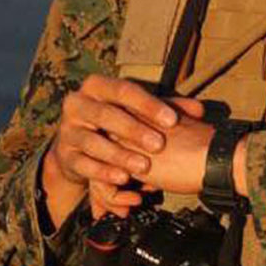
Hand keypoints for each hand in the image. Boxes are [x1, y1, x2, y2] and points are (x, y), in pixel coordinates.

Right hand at [41, 76, 203, 225]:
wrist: (77, 144)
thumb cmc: (115, 121)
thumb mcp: (137, 111)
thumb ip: (167, 108)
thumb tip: (200, 111)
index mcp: (97, 86)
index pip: (124, 90)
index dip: (149, 105)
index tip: (173, 121)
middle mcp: (77, 104)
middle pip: (106, 114)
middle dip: (134, 130)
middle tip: (159, 145)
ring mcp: (68, 130)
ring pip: (93, 141)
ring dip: (120, 155)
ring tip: (143, 167)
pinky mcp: (65, 155)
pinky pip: (84, 164)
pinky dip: (103, 172)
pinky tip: (123, 179)